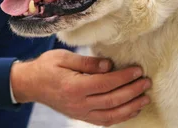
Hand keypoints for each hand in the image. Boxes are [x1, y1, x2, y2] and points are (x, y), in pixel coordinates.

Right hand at [11, 50, 150, 126]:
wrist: (30, 84)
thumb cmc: (45, 67)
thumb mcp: (62, 57)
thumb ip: (87, 62)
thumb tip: (110, 65)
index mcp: (74, 86)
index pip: (106, 83)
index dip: (124, 77)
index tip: (137, 70)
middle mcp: (79, 103)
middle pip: (113, 100)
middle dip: (133, 91)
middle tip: (146, 82)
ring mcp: (80, 112)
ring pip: (112, 115)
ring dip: (131, 107)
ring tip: (145, 98)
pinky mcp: (80, 116)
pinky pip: (104, 121)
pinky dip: (120, 117)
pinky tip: (131, 110)